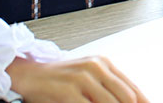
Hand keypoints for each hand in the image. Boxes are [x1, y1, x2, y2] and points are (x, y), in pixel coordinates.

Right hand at [6, 56, 146, 102]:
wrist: (29, 74)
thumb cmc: (60, 79)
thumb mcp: (88, 77)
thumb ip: (108, 88)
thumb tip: (132, 102)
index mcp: (104, 63)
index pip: (133, 90)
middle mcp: (96, 67)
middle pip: (126, 98)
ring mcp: (82, 78)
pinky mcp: (67, 91)